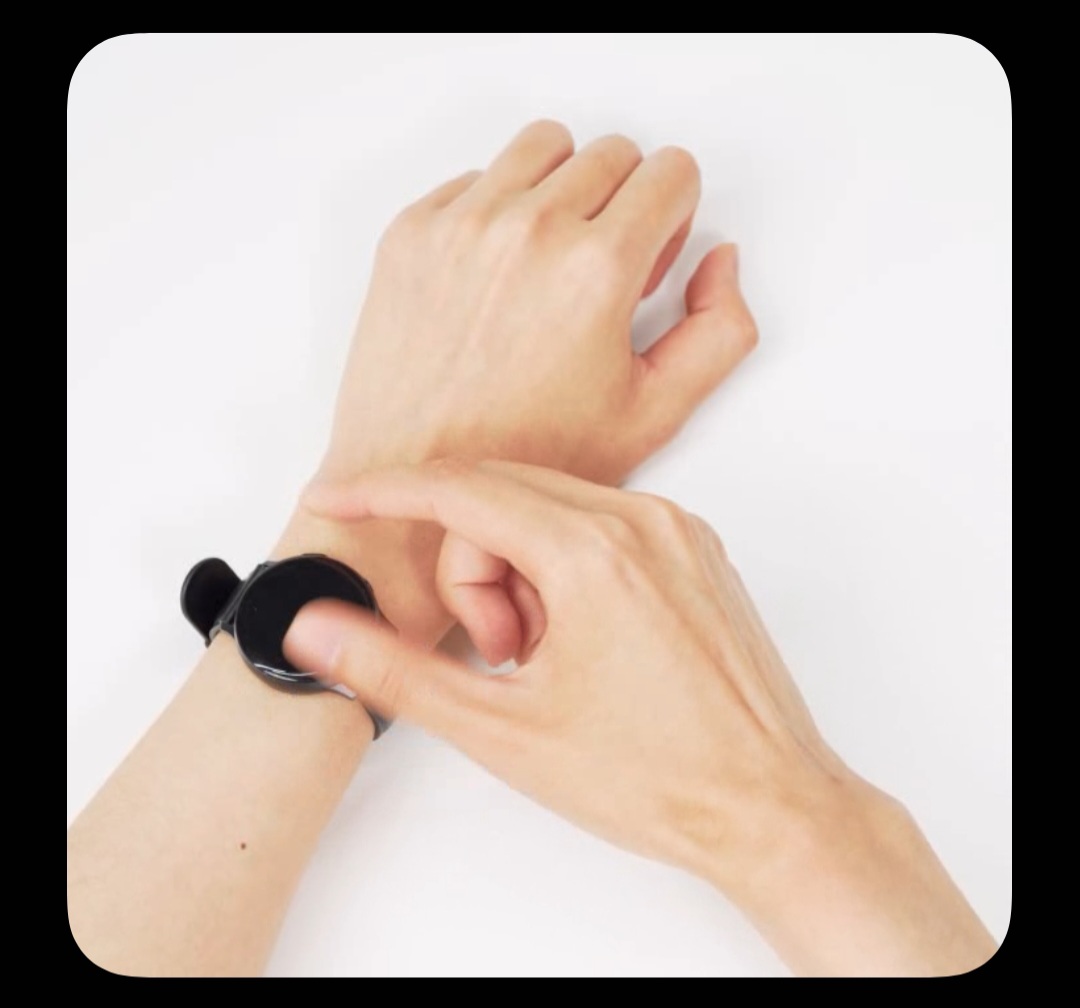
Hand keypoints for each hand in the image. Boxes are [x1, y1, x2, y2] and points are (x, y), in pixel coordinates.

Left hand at [278, 120, 755, 642]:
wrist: (415, 479)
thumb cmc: (526, 462)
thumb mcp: (654, 415)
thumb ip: (720, 331)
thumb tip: (719, 260)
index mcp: (597, 269)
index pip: (672, 170)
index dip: (673, 218)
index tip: (649, 261)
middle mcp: (528, 229)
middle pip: (613, 153)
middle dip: (624, 203)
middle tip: (601, 272)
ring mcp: (462, 223)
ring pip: (545, 147)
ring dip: (563, 188)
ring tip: (552, 261)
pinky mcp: (413, 231)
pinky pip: (476, 178)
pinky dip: (497, 210)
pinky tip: (498, 276)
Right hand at [285, 461, 996, 976]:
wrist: (770, 808)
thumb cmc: (659, 778)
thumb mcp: (502, 730)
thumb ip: (394, 670)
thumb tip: (317, 626)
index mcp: (594, 553)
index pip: (458, 489)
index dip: (382, 492)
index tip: (336, 498)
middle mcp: (643, 521)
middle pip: (501, 499)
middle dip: (467, 567)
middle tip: (494, 654)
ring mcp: (676, 531)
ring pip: (550, 510)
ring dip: (518, 573)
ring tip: (545, 659)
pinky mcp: (694, 550)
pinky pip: (599, 525)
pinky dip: (563, 568)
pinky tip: (580, 640)